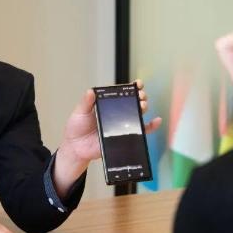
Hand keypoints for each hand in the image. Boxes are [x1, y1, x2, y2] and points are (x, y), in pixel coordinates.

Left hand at [53, 80, 161, 196]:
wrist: (76, 148)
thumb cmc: (76, 128)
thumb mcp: (79, 113)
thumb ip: (86, 102)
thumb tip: (91, 91)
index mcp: (107, 104)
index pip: (121, 93)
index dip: (130, 88)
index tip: (138, 83)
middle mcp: (116, 113)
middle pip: (132, 102)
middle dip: (139, 96)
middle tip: (140, 96)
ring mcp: (121, 124)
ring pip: (137, 114)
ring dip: (143, 108)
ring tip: (142, 105)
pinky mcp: (124, 136)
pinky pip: (140, 131)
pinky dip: (150, 127)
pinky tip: (156, 121)